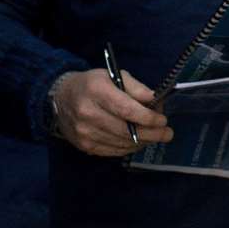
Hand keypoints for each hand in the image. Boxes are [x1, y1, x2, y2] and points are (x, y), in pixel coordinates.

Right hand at [52, 68, 170, 156]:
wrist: (61, 98)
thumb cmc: (92, 84)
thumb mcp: (113, 76)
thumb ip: (136, 88)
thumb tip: (156, 100)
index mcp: (96, 91)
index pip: (126, 109)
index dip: (147, 118)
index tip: (163, 120)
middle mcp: (88, 113)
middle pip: (126, 130)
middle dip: (151, 133)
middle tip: (167, 133)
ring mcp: (84, 132)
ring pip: (122, 143)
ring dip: (143, 141)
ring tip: (155, 136)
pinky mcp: (84, 146)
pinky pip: (113, 151)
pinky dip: (130, 148)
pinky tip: (139, 141)